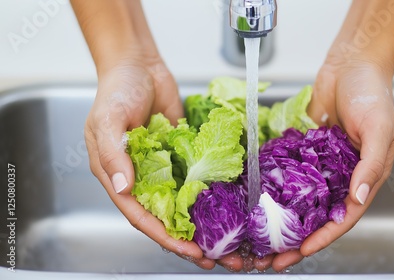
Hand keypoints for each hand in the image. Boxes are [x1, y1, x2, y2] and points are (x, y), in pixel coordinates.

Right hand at [84, 55, 218, 268]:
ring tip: (227, 241)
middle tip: (215, 256)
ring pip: (183, 204)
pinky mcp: (181, 156)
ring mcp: (163, 168)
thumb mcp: (108, 120)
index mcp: (117, 176)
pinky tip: (228, 207)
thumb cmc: (117, 90)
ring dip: (202, 223)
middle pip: (165, 217)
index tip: (189, 250)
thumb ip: (113, 154)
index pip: (140, 216)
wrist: (140, 66)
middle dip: (188, 239)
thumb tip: (125, 187)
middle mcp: (141, 178)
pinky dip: (208, 195)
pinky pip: (195, 180)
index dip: (164, 236)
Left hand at [256, 58, 393, 271]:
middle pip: (318, 216)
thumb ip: (371, 165)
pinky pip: (288, 174)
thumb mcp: (380, 129)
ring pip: (300, 201)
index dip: (323, 237)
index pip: (343, 216)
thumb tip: (358, 198)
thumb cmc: (372, 94)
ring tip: (259, 239)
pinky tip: (255, 202)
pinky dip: (274, 190)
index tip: (301, 252)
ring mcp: (321, 165)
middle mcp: (341, 176)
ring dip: (282, 220)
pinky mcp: (304, 152)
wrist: (351, 65)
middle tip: (272, 258)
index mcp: (364, 177)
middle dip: (297, 239)